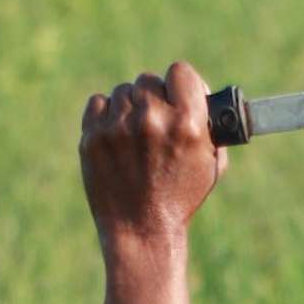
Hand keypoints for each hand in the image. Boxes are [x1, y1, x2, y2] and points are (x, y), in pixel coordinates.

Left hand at [79, 61, 227, 262]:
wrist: (142, 232)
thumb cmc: (180, 200)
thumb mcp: (210, 165)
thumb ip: (210, 127)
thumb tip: (206, 98)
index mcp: (187, 123)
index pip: (181, 71)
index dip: (181, 84)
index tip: (179, 95)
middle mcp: (152, 119)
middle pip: (148, 80)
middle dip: (153, 98)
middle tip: (155, 121)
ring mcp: (119, 127)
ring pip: (122, 92)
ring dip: (129, 108)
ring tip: (135, 136)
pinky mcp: (93, 136)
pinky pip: (98, 103)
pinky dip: (106, 116)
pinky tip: (116, 137)